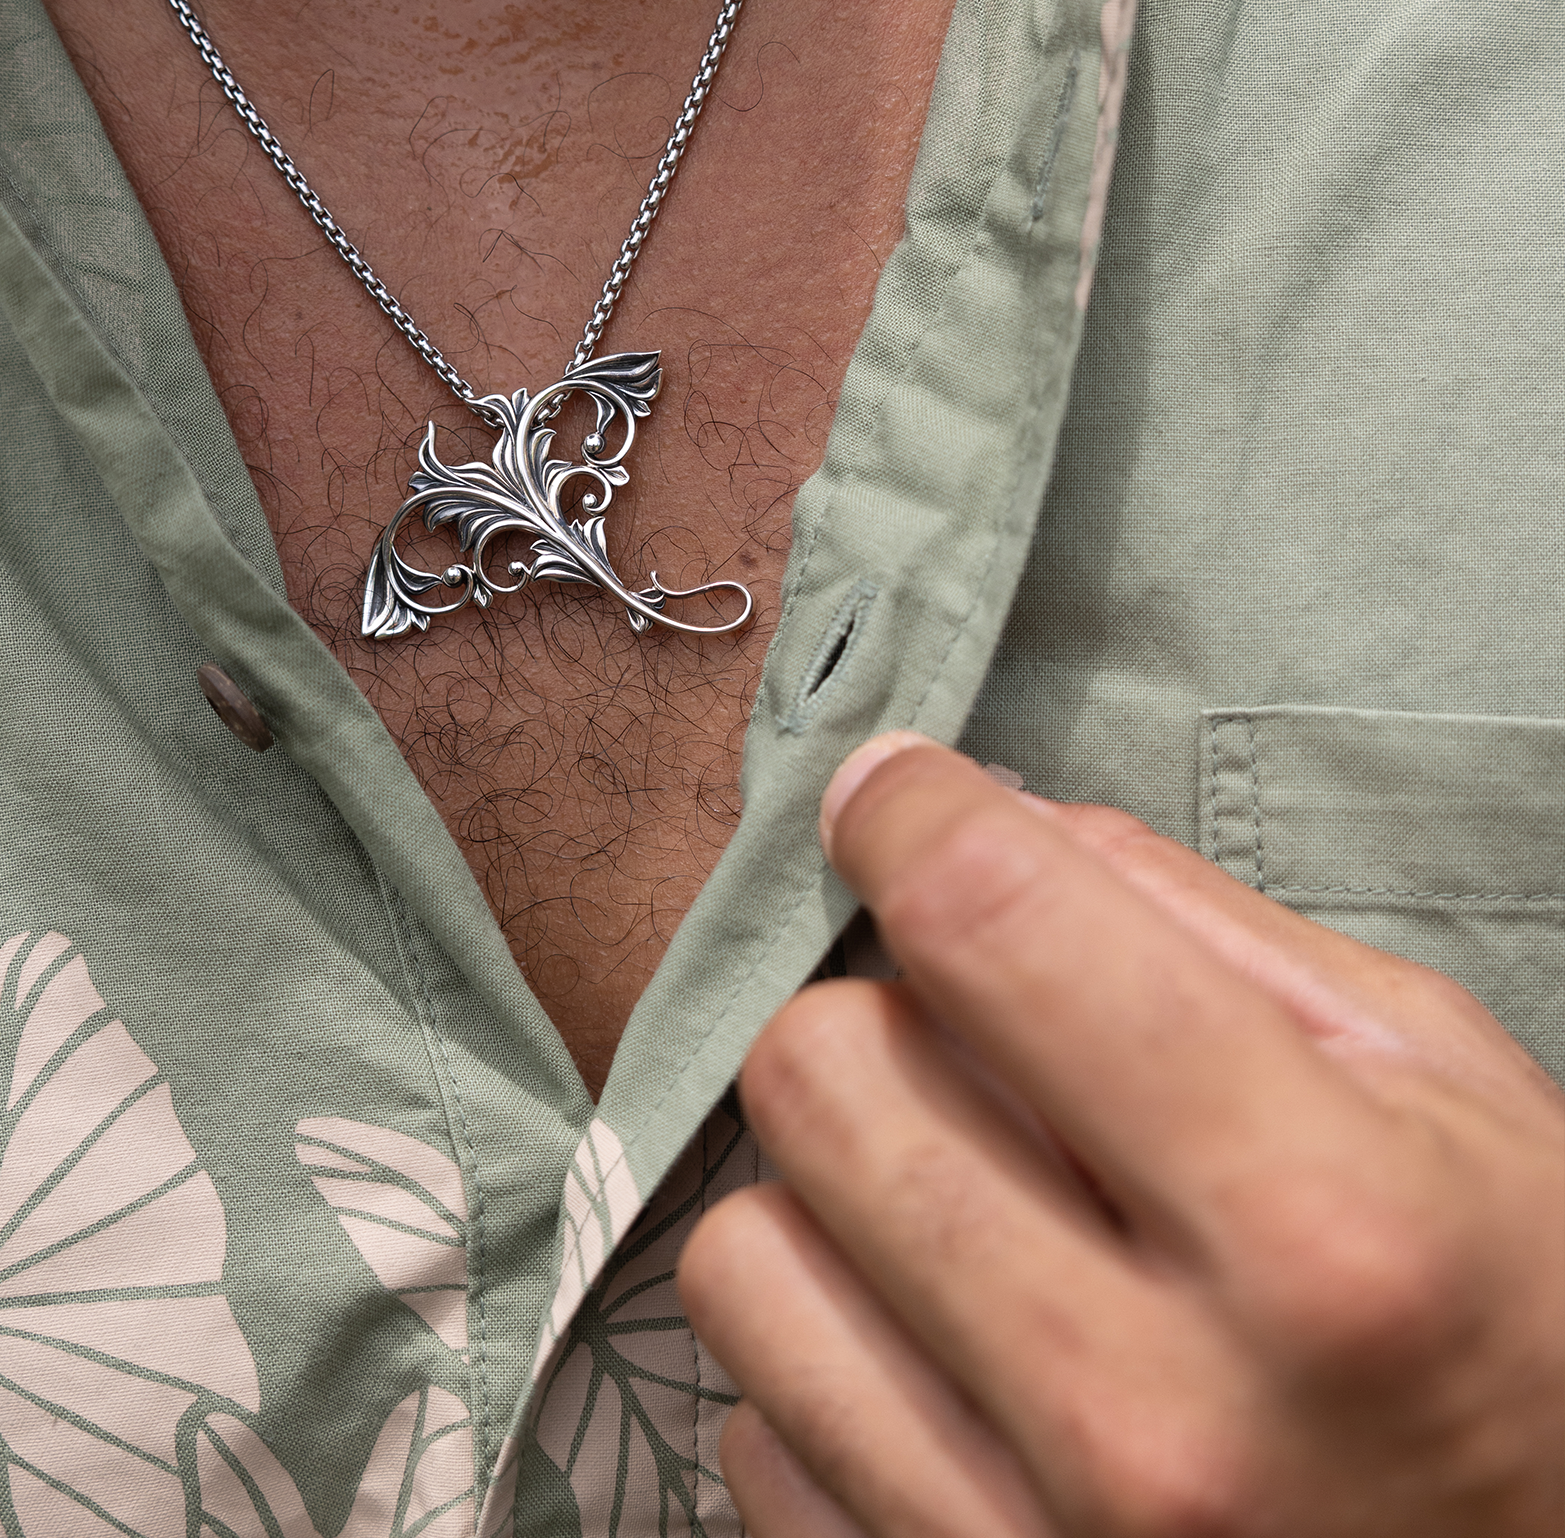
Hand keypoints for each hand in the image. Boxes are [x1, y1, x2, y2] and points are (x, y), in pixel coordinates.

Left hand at [676, 734, 1564, 1537]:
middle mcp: (1155, 1418)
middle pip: (817, 1075)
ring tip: (961, 1218)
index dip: (908, 812)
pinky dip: (834, 1370)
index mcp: (1320, 1231)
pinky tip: (956, 1370)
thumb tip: (991, 813)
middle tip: (969, 1058)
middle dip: (877, 1019)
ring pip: (743, 1255)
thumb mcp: (1449, 1097)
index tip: (893, 797)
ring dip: (831, 1199)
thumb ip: (1211, 930)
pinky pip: (755, 1430)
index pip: (990, 920)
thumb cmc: (1531, 1342)